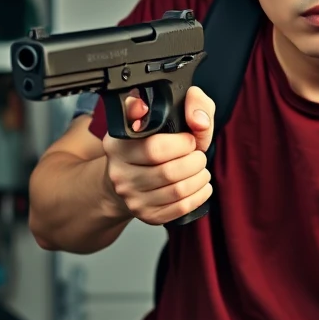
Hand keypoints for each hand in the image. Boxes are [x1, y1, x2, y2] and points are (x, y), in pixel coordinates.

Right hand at [101, 86, 215, 224]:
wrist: (132, 176)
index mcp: (118, 144)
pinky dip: (200, 194)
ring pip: (177, 191)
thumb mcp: (169, 116)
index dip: (183, 143)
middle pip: (170, 172)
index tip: (190, 139)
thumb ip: (189, 104)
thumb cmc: (154, 143)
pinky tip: (200, 185)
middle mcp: (119, 172)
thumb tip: (196, 117)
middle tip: (198, 155)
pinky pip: (181, 208)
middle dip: (195, 161)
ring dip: (200, 177)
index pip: (154, 147)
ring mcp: (131, 197)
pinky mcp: (146, 215)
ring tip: (200, 168)